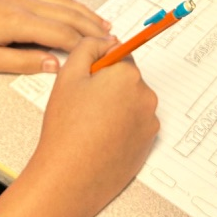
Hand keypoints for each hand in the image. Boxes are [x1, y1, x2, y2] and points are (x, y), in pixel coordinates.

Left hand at [0, 0, 111, 73]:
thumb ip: (22, 62)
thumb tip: (53, 65)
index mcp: (18, 22)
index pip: (61, 35)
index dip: (84, 47)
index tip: (101, 56)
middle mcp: (26, 4)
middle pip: (69, 17)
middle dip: (93, 31)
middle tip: (113, 43)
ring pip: (65, 3)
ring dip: (87, 14)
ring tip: (105, 27)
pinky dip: (72, 2)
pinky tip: (80, 10)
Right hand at [29, 36, 158, 216]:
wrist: (71, 176)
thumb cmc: (66, 127)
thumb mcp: (68, 75)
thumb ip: (89, 46)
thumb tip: (108, 40)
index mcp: (128, 74)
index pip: (120, 55)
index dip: (99, 68)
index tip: (86, 83)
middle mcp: (146, 96)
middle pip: (127, 80)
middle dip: (108, 87)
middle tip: (83, 106)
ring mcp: (150, 122)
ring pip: (131, 103)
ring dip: (116, 108)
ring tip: (90, 126)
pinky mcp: (149, 144)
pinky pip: (136, 125)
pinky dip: (122, 128)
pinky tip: (101, 140)